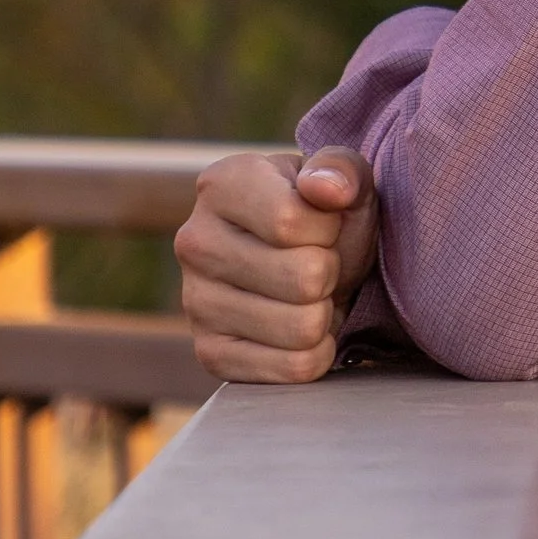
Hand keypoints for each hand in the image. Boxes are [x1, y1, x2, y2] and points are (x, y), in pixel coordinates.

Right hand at [174, 147, 379, 385]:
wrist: (309, 264)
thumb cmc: (326, 216)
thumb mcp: (342, 179)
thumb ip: (340, 170)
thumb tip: (328, 191)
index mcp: (220, 186)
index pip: (290, 221)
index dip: (329, 228)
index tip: (322, 224)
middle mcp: (195, 241)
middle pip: (304, 277)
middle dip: (331, 273)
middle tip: (320, 264)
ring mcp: (195, 302)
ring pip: (303, 327)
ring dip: (326, 314)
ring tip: (310, 295)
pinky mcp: (211, 353)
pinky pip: (294, 368)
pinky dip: (317, 354)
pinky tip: (302, 330)